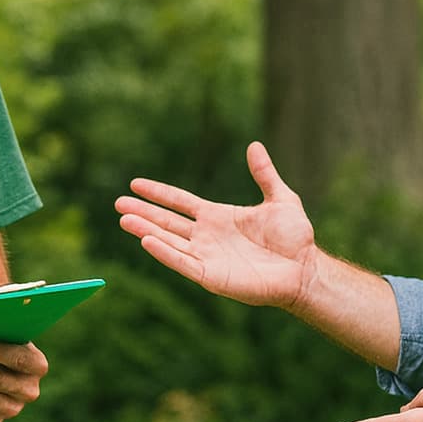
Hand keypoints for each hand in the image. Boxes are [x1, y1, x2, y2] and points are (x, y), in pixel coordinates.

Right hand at [115, 141, 316, 308]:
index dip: (159, 193)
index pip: (180, 202)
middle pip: (167, 222)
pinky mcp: (212, 276)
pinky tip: (147, 240)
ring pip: (169, 242)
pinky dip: (164, 253)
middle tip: (117, 203)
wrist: (305, 268)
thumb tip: (254, 145)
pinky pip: (183, 263)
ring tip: (123, 219)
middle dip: (143, 212)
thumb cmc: (294, 238)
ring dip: (146, 230)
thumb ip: (264, 174)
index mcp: (218, 217)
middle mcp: (207, 236)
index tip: (135, 183)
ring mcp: (207, 257)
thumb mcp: (280, 198)